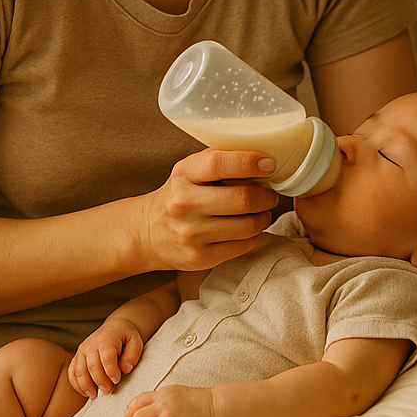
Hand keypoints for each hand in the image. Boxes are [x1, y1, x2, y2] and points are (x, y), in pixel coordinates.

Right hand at [68, 319, 143, 397]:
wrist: (115, 327)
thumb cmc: (126, 337)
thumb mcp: (135, 342)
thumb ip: (132, 356)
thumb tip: (125, 369)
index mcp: (107, 339)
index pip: (106, 357)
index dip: (111, 371)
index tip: (117, 380)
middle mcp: (91, 344)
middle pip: (92, 366)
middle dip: (100, 381)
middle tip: (108, 390)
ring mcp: (82, 350)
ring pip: (79, 370)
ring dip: (86, 385)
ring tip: (95, 395)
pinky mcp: (77, 357)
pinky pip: (72, 372)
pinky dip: (76, 384)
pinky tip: (86, 392)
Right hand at [139, 150, 277, 271]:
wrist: (147, 232)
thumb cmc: (179, 195)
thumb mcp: (190, 170)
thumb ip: (221, 161)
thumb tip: (262, 159)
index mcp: (183, 174)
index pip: (218, 164)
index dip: (248, 162)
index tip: (268, 163)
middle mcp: (184, 204)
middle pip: (242, 198)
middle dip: (266, 196)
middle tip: (270, 194)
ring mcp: (191, 233)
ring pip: (248, 225)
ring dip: (264, 216)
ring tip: (261, 211)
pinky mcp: (200, 257)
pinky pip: (243, 245)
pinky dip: (255, 235)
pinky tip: (250, 228)